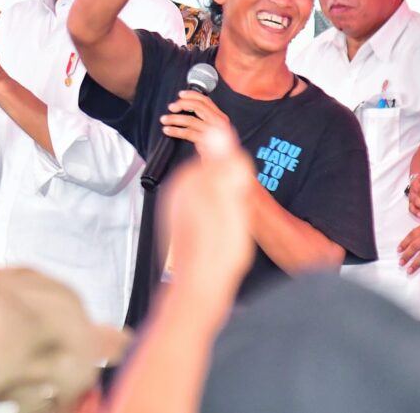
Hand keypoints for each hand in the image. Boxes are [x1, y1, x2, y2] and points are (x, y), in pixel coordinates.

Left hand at [160, 90, 233, 147]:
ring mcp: (214, 133)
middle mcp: (220, 123)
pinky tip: (168, 130)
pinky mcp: (207, 143)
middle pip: (199, 107)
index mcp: (221, 118)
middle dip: (182, 105)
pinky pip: (188, 133)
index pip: (206, 101)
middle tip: (171, 108)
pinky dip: (175, 131)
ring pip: (191, 120)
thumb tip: (186, 107)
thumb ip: (203, 120)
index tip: (180, 95)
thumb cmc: (214, 151)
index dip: (192, 95)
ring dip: (174, 118)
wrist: (222, 169)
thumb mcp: (211, 131)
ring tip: (164, 120)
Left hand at [161, 125, 254, 295]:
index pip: (222, 157)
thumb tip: (214, 128)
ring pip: (213, 194)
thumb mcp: (228, 200)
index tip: (242, 198)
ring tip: (229, 232)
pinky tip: (222, 238)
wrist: (199, 291)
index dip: (240, 177)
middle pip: (216, 175)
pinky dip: (219, 221)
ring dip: (227, 207)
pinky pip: (207, 211)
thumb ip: (222, 163)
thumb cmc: (217, 251)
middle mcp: (178, 191)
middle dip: (232, 190)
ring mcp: (178, 209)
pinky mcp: (183, 225)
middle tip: (235, 220)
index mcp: (187, 179)